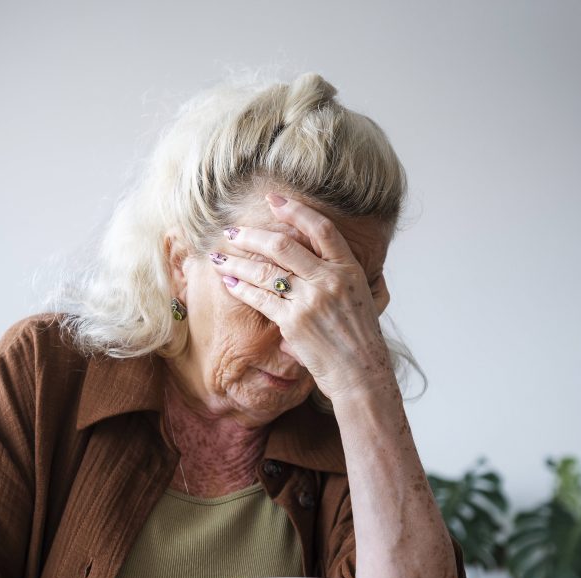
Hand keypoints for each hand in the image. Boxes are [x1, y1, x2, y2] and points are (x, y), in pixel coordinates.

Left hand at [210, 193, 392, 400]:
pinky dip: (241, 288)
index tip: (274, 201)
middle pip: (284, 245)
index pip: (321, 228)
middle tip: (231, 231)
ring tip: (219, 257)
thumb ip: (340, 275)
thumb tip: (318, 256)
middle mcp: (330, 279)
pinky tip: (229, 281)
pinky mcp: (293, 322)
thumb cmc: (359, 338)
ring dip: (237, 261)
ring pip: (265, 270)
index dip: (295, 211)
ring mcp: (311, 300)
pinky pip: (260, 298)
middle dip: (252, 236)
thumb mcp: (362, 297)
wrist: (362, 373)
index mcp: (349, 269)